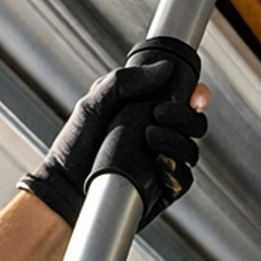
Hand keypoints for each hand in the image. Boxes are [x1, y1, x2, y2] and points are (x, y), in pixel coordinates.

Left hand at [19, 59, 208, 228]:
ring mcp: (161, 164)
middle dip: (184, 116)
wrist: (64, 186)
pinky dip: (177, 170)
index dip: (197, 95)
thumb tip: (164, 69)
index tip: (194, 95)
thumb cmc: (76, 145)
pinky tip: (160, 162)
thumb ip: (124, 81)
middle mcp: (158, 137)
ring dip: (177, 141)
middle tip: (159, 113)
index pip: (184, 101)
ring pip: (191, 151)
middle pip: (194, 125)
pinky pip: (183, 180)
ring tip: (150, 137)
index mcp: (147, 113)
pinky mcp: (160, 191)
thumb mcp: (94, 103)